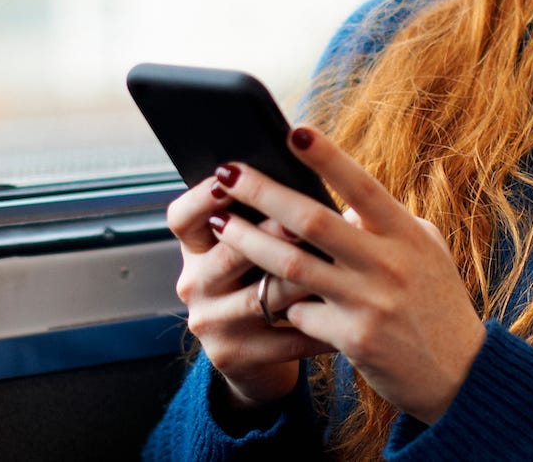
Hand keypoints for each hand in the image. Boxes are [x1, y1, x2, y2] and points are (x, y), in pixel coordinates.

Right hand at [166, 175, 333, 410]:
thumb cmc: (263, 282)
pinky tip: (351, 313)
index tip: (227, 176)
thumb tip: (307, 179)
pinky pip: (285, 338)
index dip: (201, 197)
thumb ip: (266, 218)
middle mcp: (194, 284)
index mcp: (194, 249)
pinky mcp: (234, 356)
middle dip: (269, 233)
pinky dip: (320, 325)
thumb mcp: (251, 251)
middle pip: (228, 253)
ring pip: (261, 296)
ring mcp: (211, 323)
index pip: (182, 217)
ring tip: (337, 266)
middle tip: (304, 219)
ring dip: (301, 280)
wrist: (257, 357)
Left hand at [210, 127, 487, 423]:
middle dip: (262, 191)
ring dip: (248, 241)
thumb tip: (345, 205)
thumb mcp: (426, 251)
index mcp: (407, 233)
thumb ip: (387, 223)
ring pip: (292, 264)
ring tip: (220, 224)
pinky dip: (280, 302)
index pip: (362, 186)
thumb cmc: (438, 302)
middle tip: (226, 173)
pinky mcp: (353, 339)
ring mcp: (370, 302)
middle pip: (312, 219)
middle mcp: (389, 263)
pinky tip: (261, 295)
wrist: (460, 373)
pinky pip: (299, 313)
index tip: (294, 131)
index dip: (328, 157)